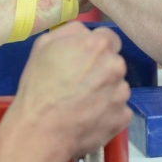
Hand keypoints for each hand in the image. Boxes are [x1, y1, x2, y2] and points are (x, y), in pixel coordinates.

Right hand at [3, 22, 131, 157]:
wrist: (41, 130)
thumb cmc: (38, 85)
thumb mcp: (43, 45)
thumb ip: (70, 31)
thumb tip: (84, 33)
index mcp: (98, 45)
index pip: (109, 38)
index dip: (95, 48)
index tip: (83, 59)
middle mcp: (116, 66)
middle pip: (114, 63)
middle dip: (101, 69)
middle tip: (79, 83)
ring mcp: (122, 93)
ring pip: (117, 87)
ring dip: (106, 91)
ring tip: (82, 104)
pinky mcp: (123, 117)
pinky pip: (119, 110)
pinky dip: (108, 112)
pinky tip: (89, 118)